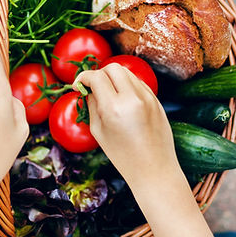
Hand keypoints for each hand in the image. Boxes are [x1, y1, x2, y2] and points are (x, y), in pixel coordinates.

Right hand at [75, 65, 226, 236]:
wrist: (154, 168)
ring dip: (114, 78)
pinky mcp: (156, 100)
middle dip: (99, 73)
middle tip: (94, 87)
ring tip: (109, 93)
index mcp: (114, 108)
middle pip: (112, 68)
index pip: (96, 77)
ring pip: (127, 72)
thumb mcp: (99, 132)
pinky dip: (128, 85)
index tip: (78, 85)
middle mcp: (132, 98)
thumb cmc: (123, 155)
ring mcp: (148, 98)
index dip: (83, 78)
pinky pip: (138, 82)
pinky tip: (123, 99)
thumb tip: (87, 89)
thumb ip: (91, 106)